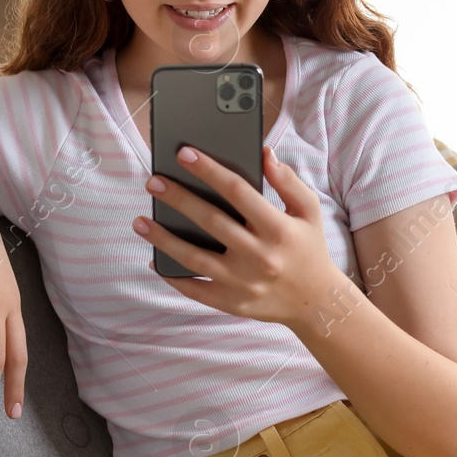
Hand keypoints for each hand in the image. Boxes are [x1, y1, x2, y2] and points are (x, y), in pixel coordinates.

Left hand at [136, 145, 340, 326]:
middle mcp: (259, 256)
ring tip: (140, 221)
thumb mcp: (309, 211)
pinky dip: (172, 276)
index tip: (184, 153)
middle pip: (211, 222)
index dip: (210, 170)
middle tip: (153, 182)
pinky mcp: (231, 303)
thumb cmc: (308, 248)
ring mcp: (243, 282)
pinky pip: (194, 290)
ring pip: (194, 258)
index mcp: (278, 228)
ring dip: (163, 238)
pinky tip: (154, 259)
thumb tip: (264, 153)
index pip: (238, 192)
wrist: (315, 301)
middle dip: (178, 199)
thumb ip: (288, 180)